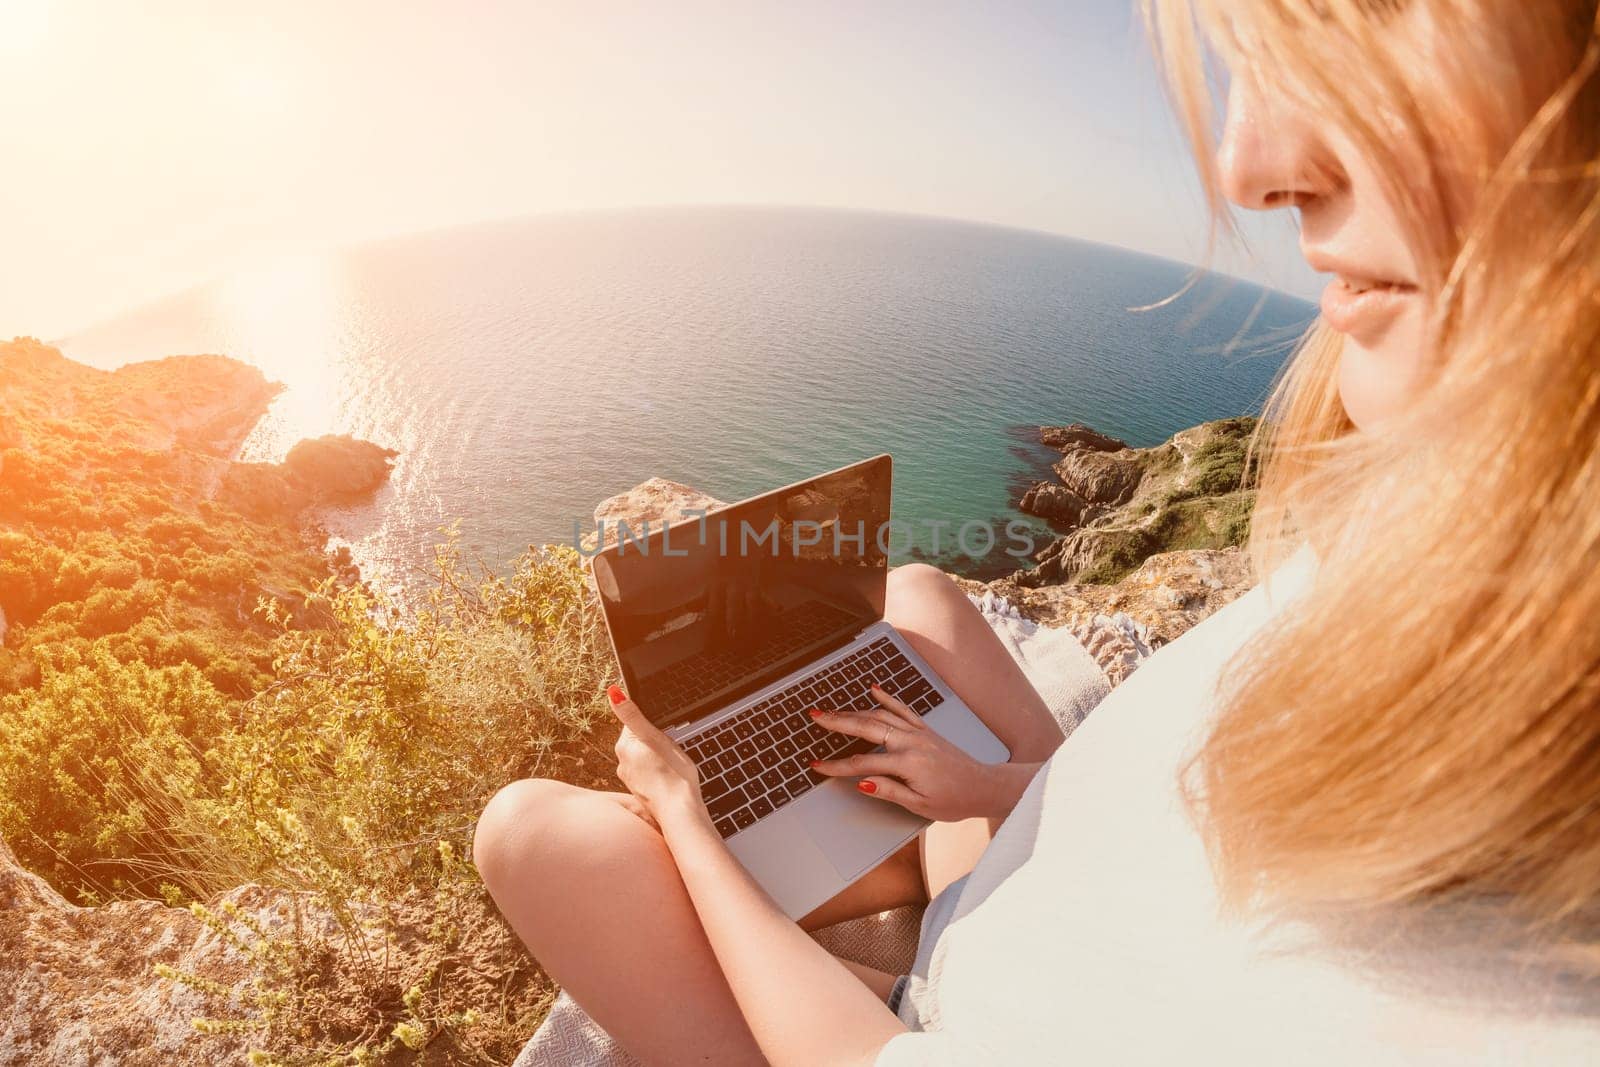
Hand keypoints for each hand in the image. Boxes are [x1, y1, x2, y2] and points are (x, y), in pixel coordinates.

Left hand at [607, 684, 706, 825]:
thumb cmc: (672, 775)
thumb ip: (633, 716)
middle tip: (671, 751)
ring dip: (660, 758)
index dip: (654, 725)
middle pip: (642, 741)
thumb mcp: (655, 738)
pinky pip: (652, 774)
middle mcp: (623, 763)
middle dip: (657, 741)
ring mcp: (632, 779)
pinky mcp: (642, 791)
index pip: (636, 723)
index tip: (666, 734)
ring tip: (672, 766)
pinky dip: (661, 773)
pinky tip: (671, 779)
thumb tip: (612, 693)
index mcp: (624, 747)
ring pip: (648, 758)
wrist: (680, 812)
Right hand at [809, 685, 1013, 821]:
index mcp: (908, 763)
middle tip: (816, 717)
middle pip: (867, 728)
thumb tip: (862, 783)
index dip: (838, 766)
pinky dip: (887, 698)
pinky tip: (874, 688)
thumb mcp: (920, 805)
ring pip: (880, 715)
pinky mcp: (925, 730)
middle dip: (838, 723)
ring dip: (854, 710)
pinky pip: (902, 709)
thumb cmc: (955, 800)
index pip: (863, 763)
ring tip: (832, 709)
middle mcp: (912, 742)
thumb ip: (889, 791)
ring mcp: (919, 733)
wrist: (984, 787)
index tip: (818, 766)